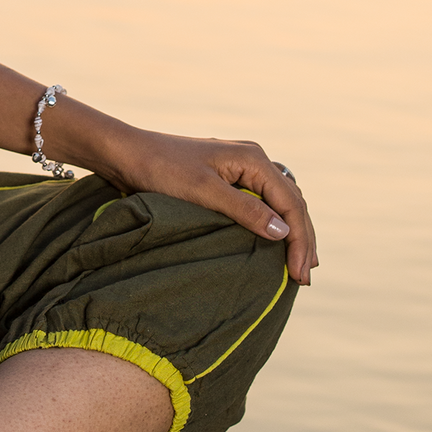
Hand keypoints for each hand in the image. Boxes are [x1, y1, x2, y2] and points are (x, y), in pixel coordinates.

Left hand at [92, 124, 318, 285]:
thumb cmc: (161, 170)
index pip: (291, 203)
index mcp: (253, 159)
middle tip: (305, 276)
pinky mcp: (227, 180)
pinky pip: (262, 204)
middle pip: (292, 202)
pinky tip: (275, 243)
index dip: (299, 240)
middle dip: (302, 239)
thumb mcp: (203, 193)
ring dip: (292, 232)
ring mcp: (241, 170)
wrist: (126, 155)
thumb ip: (244, 211)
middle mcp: (253, 161)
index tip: (299, 274)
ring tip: (299, 265)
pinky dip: (274, 224)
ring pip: (281, 203)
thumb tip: (283, 232)